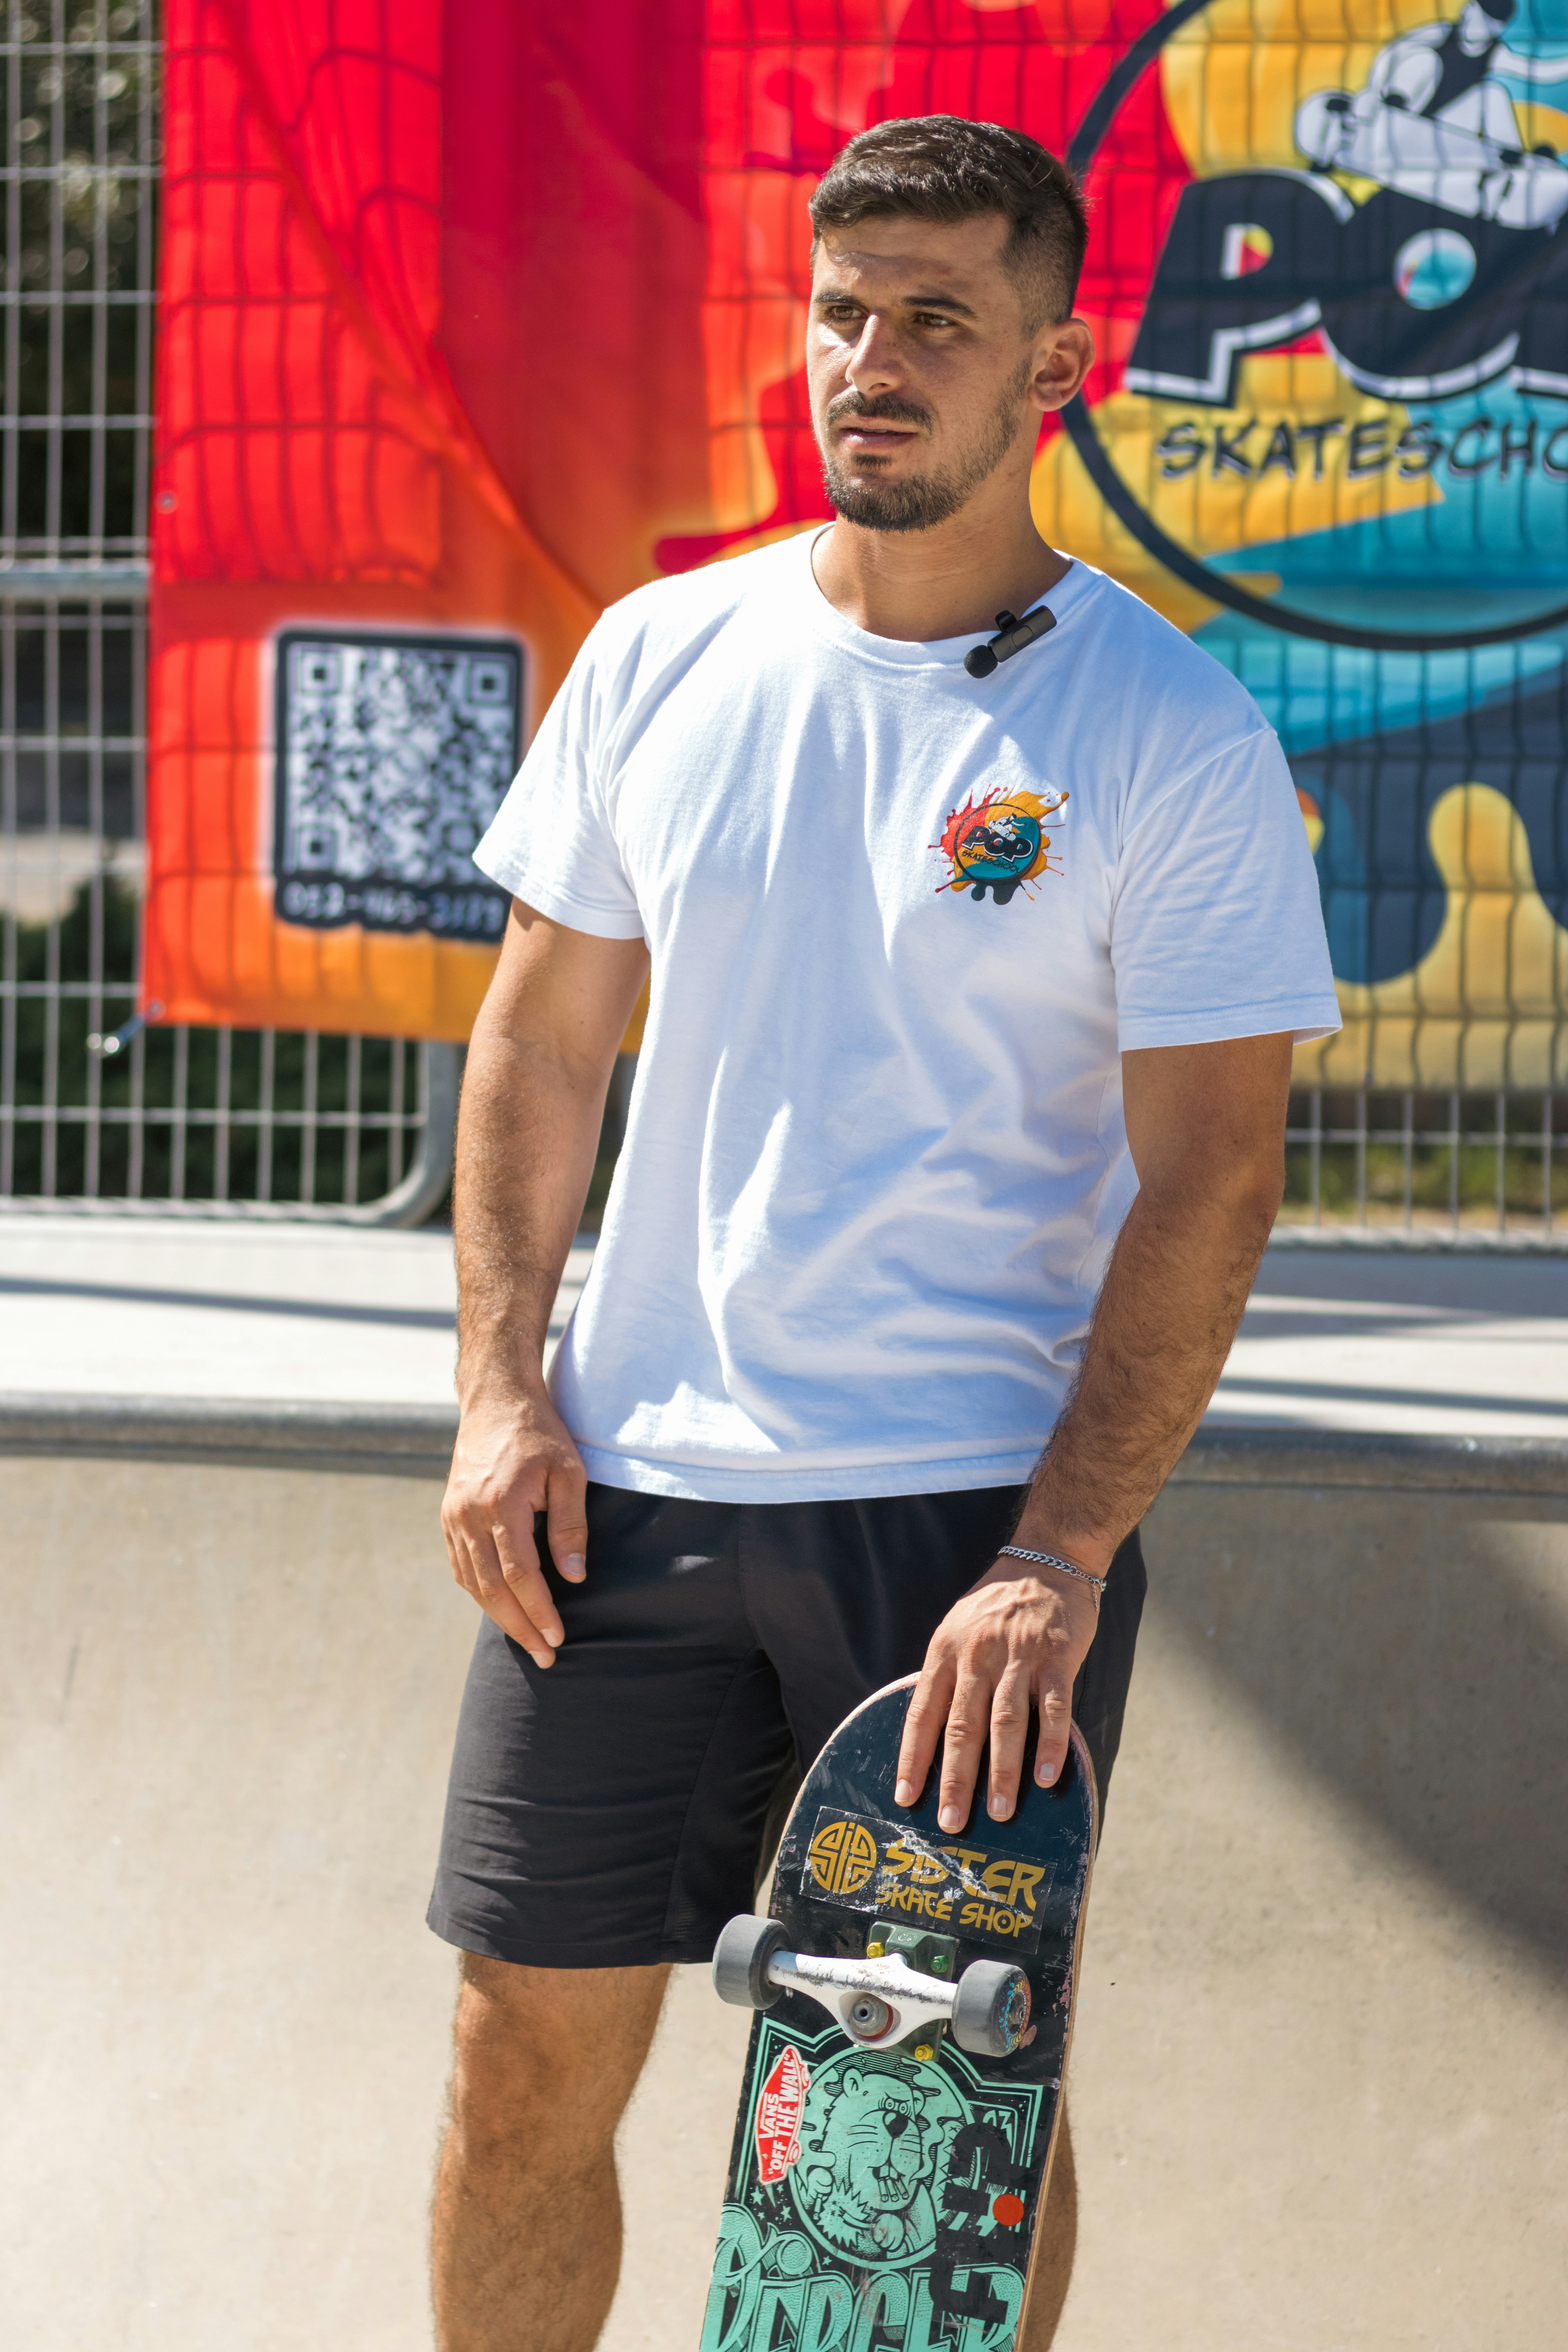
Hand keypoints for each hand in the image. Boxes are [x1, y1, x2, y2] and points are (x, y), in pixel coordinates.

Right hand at [440, 1386, 588, 1668]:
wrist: (495, 1401)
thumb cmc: (540, 1434)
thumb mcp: (570, 1472)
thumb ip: (571, 1527)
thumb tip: (574, 1579)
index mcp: (500, 1504)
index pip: (519, 1574)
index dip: (538, 1611)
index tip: (557, 1637)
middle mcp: (468, 1515)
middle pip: (491, 1588)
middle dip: (519, 1627)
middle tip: (545, 1656)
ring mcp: (453, 1516)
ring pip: (473, 1582)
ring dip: (499, 1616)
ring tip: (528, 1640)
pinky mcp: (448, 1515)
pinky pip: (461, 1566)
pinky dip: (479, 1592)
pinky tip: (500, 1607)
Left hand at [894, 1559, 1101, 1829]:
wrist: (1047, 1561)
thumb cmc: (996, 1605)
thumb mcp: (957, 1630)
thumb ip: (947, 1676)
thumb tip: (933, 1735)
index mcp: (946, 1651)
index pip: (924, 1713)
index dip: (913, 1758)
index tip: (906, 1798)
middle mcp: (978, 1655)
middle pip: (962, 1726)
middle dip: (955, 1779)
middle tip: (951, 1823)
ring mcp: (1019, 1657)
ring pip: (1006, 1723)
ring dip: (1002, 1772)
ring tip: (999, 1813)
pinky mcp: (1057, 1658)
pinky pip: (1053, 1708)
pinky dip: (1050, 1745)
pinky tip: (1046, 1778)